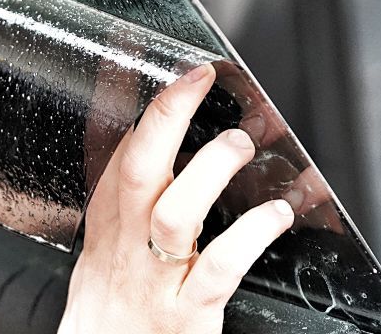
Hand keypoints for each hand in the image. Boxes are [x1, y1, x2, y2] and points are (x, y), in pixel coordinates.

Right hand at [58, 64, 293, 333]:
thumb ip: (126, 190)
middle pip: (139, 170)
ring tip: (241, 145)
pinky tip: (276, 214)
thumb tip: (147, 130)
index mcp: (110, 222)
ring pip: (176, 214)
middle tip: (201, 84)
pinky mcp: (187, 316)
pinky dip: (250, 236)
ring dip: (209, 172)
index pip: (119, 150)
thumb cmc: (111, 305)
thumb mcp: (104, 242)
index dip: (148, 107)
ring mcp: (158, 279)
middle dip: (167, 119)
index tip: (181, 71)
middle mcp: (128, 245)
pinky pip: (219, 269)